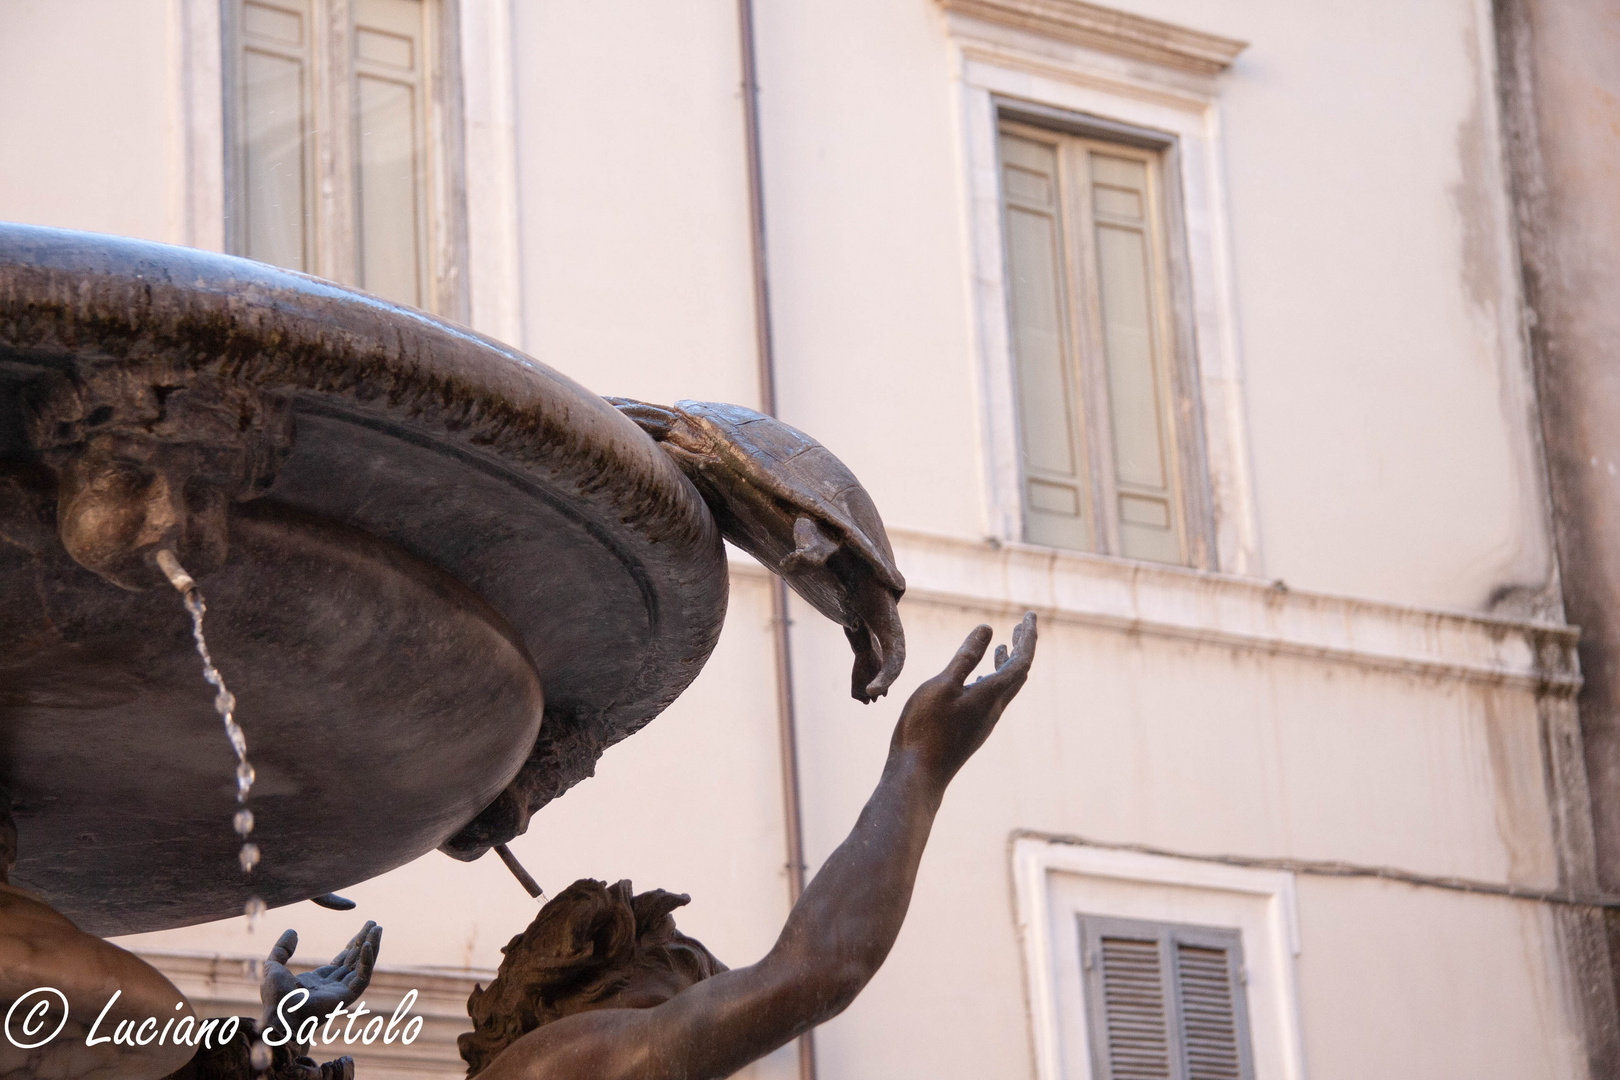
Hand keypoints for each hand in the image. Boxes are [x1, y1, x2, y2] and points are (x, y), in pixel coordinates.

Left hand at [260, 921, 381, 1040]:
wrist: (281, 1016)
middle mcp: (333, 986)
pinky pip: (362, 976)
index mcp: (318, 981)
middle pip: (355, 960)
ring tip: (378, 929)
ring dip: (371, 947)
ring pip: (362, 965)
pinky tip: (367, 945)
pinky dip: (367, 961)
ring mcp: (342, 991)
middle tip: (375, 924)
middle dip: (365, 942)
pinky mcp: (348, 996)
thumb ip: (282, 948)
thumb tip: (292, 931)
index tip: (362, 931)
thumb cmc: (275, 998)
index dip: (352, 945)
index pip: (342, 961)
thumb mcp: (274, 966)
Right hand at [890, 613, 1036, 787]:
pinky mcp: (971, 730)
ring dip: (1007, 663)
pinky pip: (992, 699)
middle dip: (1022, 647)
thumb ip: (965, 658)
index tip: (1029, 615)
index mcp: (990, 695)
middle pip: (1018, 673)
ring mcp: (983, 721)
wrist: (917, 775)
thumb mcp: (942, 685)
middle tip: (1022, 625)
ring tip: (1004, 646)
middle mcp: (993, 709)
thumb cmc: (926, 728)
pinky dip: (993, 679)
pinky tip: (979, 678)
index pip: (1021, 660)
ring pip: (1006, 687)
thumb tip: (988, 629)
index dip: (1028, 636)